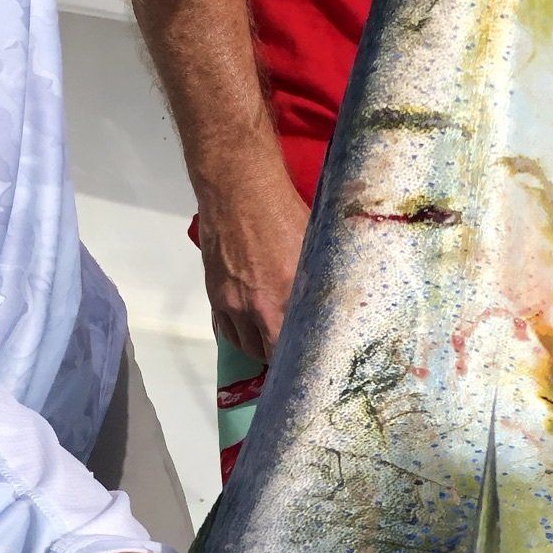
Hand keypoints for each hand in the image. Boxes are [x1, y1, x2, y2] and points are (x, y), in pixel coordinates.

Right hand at [198, 159, 310, 363]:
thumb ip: (319, 280)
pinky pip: (226, 331)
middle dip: (280, 359)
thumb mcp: (313, 246)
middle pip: (268, 354)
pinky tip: (250, 332)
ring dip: (259, 349)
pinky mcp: (216, 295)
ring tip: (271, 345)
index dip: (301, 359)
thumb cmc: (282, 212)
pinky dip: (239, 337)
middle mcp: (260, 307)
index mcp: (289, 297)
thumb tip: (336, 297)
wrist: (238, 190)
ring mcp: (234, 303)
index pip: (294, 347)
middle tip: (292, 357)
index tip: (311, 361)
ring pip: (246, 346)